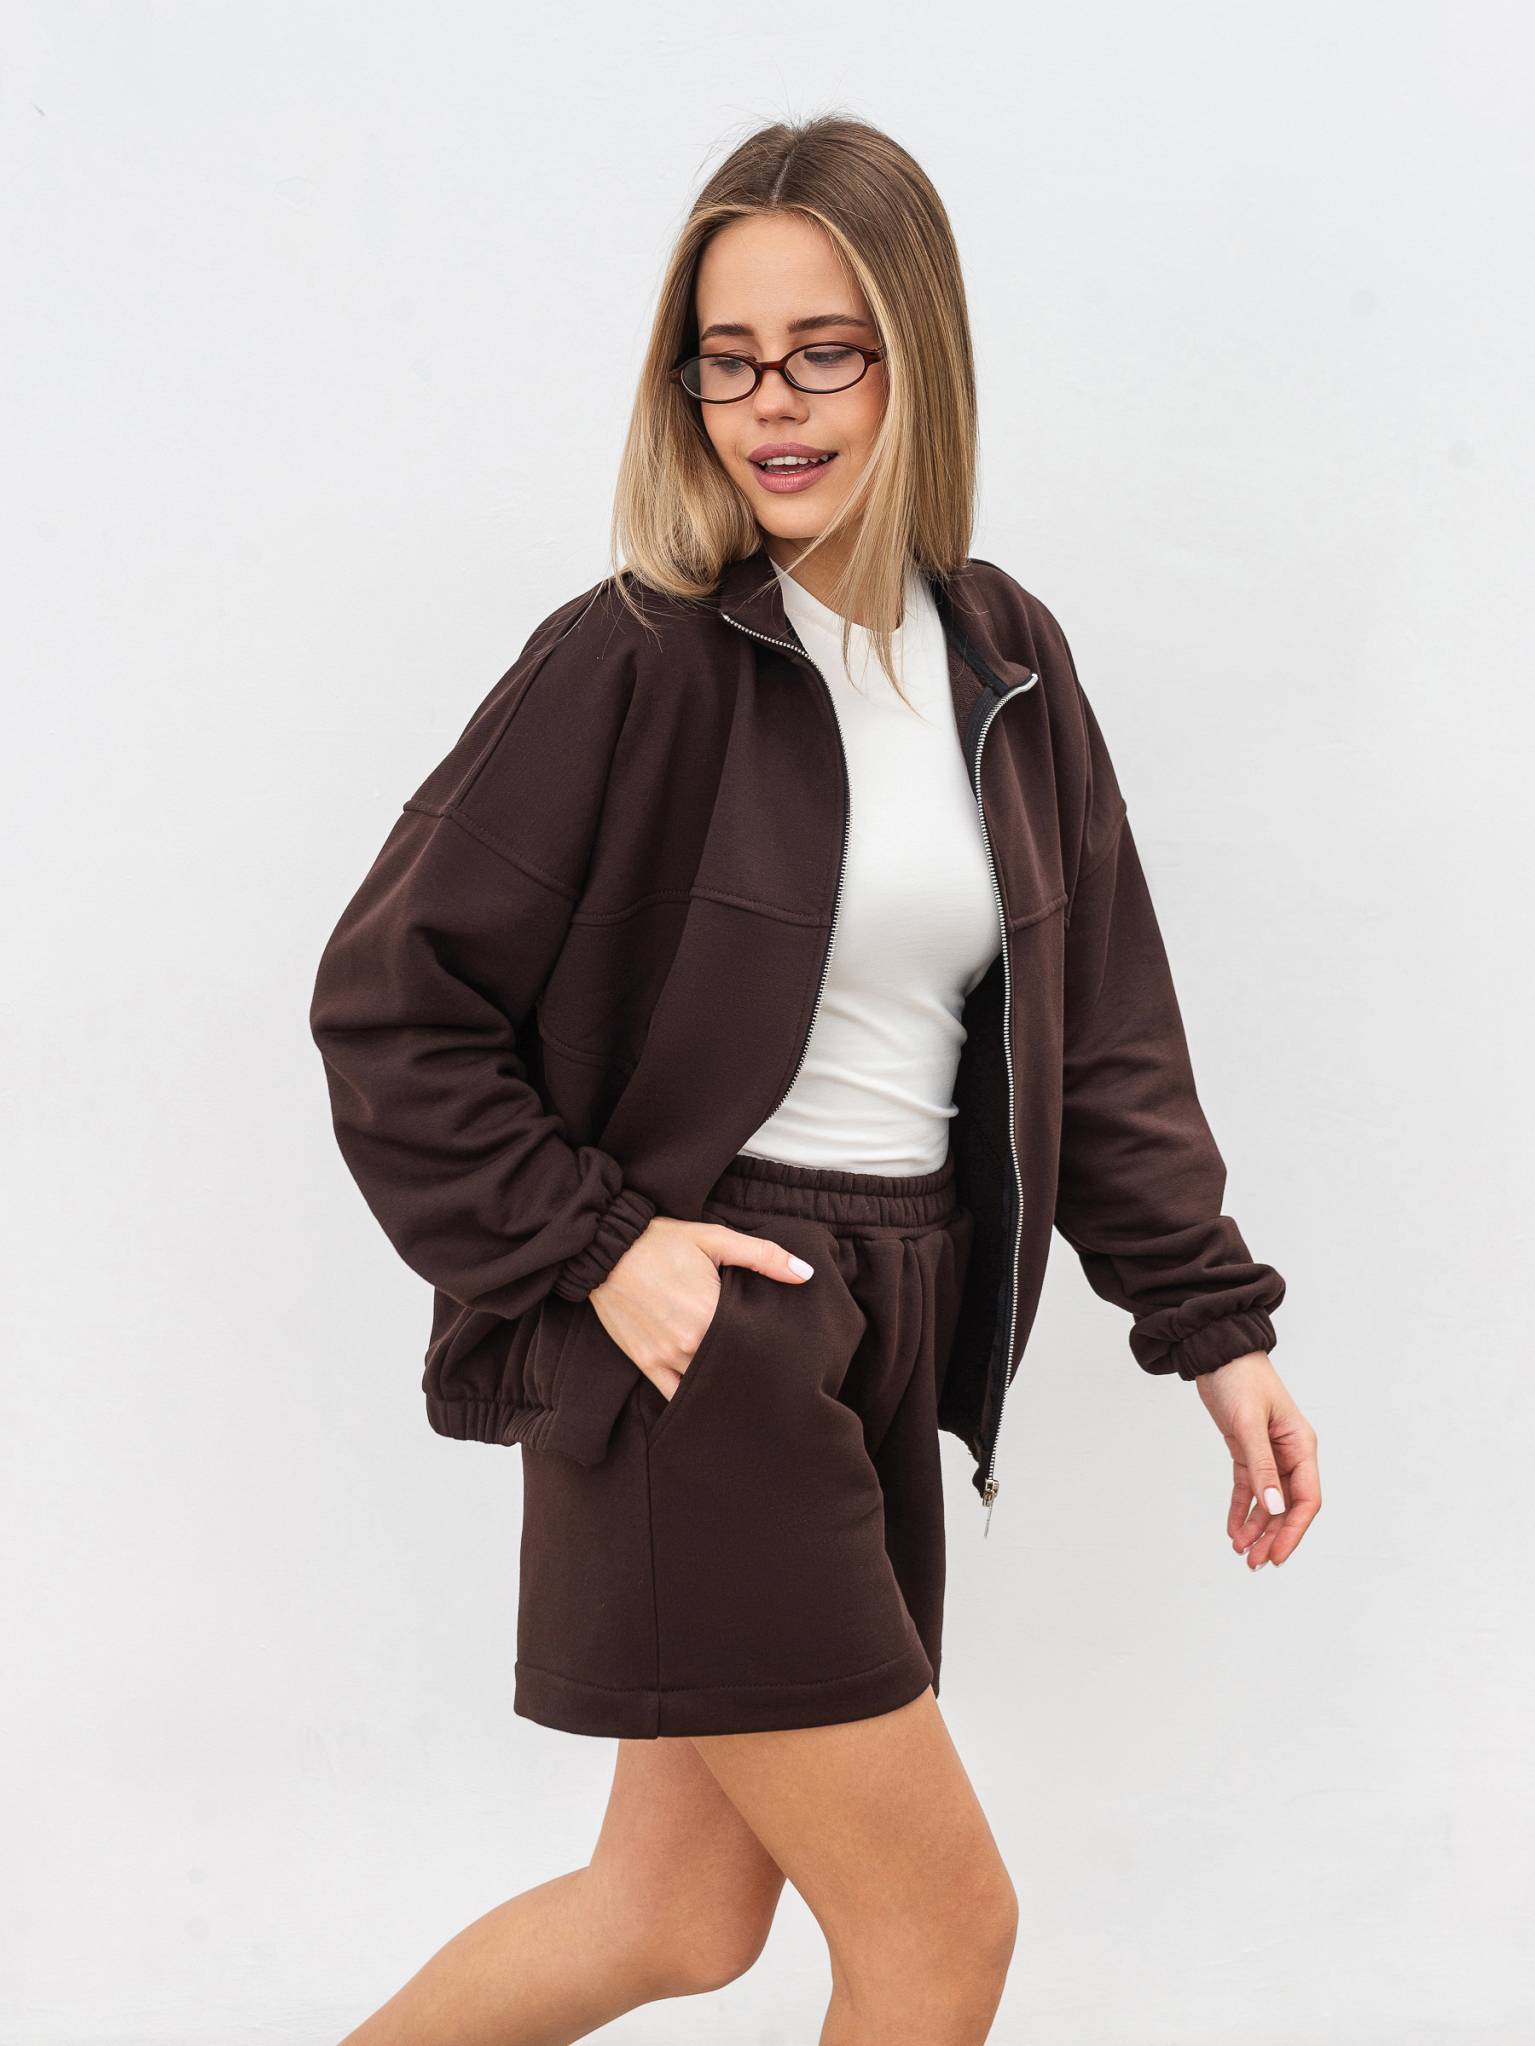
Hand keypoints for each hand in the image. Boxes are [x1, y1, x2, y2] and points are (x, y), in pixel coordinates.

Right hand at [587, 1216, 815, 1399]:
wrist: (605, 1248)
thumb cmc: (661, 1242)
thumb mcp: (715, 1239)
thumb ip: (764, 1256)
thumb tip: (806, 1274)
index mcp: (710, 1314)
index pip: (753, 1344)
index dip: (770, 1346)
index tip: (784, 1347)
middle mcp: (689, 1343)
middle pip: (732, 1367)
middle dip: (750, 1367)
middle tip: (770, 1368)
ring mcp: (665, 1357)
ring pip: (706, 1384)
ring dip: (724, 1382)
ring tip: (744, 1381)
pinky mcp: (646, 1363)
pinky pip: (673, 1395)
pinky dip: (693, 1399)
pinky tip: (711, 1398)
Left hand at [1195, 1351, 1319, 1568]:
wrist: (1217, 1353)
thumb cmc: (1240, 1378)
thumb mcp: (1249, 1423)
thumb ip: (1261, 1466)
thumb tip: (1275, 1507)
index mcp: (1301, 1445)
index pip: (1306, 1498)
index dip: (1293, 1531)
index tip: (1276, 1555)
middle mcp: (1290, 1453)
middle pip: (1288, 1506)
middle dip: (1273, 1536)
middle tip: (1254, 1563)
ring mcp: (1269, 1453)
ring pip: (1268, 1502)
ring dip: (1257, 1528)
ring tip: (1241, 1553)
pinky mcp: (1247, 1451)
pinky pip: (1249, 1488)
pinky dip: (1242, 1510)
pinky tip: (1233, 1530)